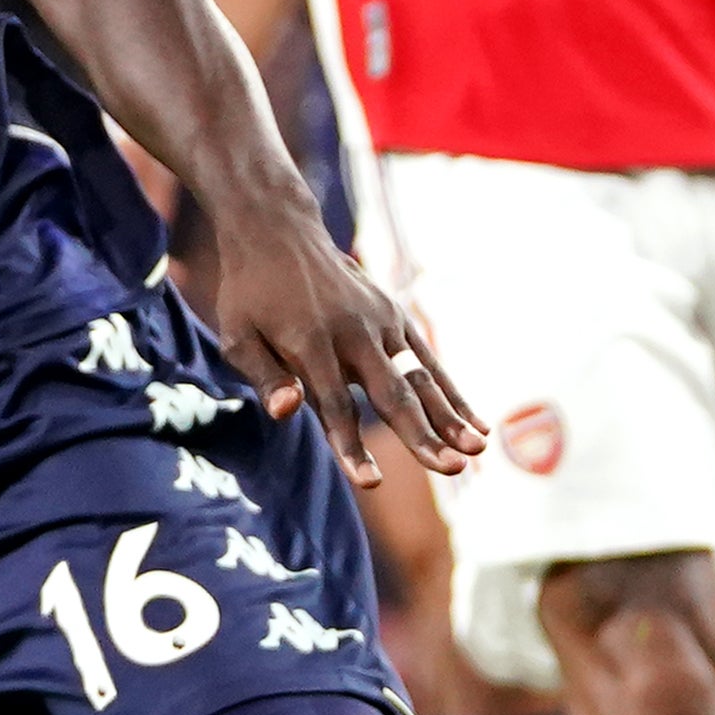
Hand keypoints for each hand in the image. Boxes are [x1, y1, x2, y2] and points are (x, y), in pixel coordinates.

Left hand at [197, 200, 484, 488]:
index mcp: (310, 342)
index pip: (334, 406)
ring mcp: (381, 322)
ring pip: (421, 377)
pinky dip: (453, 393)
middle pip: (392, 393)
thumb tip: (287, 412)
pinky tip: (477, 425)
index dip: (350, 446)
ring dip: (450, 416)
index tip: (369, 483)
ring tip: (477, 450)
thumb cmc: (250, 294)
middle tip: (451, 468)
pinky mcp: (395, 317)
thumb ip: (264, 375)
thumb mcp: (237, 334)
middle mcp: (354, 332)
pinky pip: (429, 361)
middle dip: (422, 435)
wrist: (278, 231)